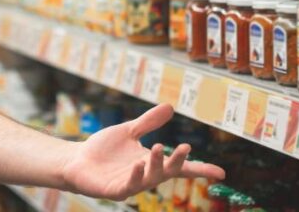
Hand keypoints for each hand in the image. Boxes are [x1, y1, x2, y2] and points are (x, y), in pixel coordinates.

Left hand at [60, 104, 224, 200]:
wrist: (77, 160)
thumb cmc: (104, 149)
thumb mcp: (129, 131)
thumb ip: (148, 122)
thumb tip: (170, 107)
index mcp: (152, 162)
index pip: (180, 167)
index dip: (200, 169)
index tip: (221, 172)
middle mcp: (145, 175)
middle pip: (168, 171)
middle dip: (177, 161)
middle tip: (184, 147)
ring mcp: (130, 184)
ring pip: (149, 179)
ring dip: (155, 165)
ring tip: (157, 147)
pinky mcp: (114, 190)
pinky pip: (127, 187)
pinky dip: (133, 176)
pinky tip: (136, 165)